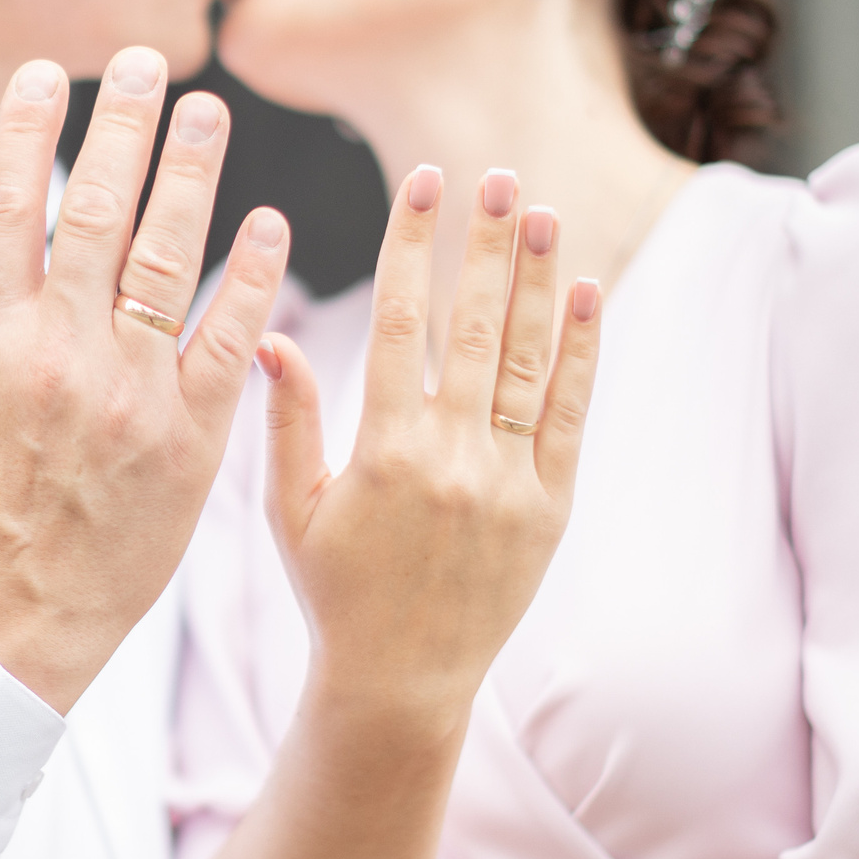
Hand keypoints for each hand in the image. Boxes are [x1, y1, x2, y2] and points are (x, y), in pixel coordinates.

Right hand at [0, 49, 290, 711]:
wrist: (4, 640)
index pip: (7, 208)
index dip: (29, 131)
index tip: (49, 71)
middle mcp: (59, 357)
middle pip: (95, 214)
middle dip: (122, 128)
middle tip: (148, 61)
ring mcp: (130, 397)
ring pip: (166, 261)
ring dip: (190, 177)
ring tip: (209, 111)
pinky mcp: (190, 441)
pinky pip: (228, 343)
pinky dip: (250, 281)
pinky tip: (268, 222)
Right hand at [260, 166, 600, 720]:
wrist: (401, 684)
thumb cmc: (334, 594)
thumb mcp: (290, 510)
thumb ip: (288, 419)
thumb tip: (272, 335)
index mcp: (383, 450)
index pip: (399, 319)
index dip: (412, 243)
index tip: (422, 183)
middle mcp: (452, 458)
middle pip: (471, 324)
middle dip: (485, 243)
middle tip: (497, 174)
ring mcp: (508, 482)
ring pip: (525, 359)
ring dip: (536, 280)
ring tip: (541, 212)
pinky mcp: (550, 507)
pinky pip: (569, 416)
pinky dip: (581, 352)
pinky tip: (586, 292)